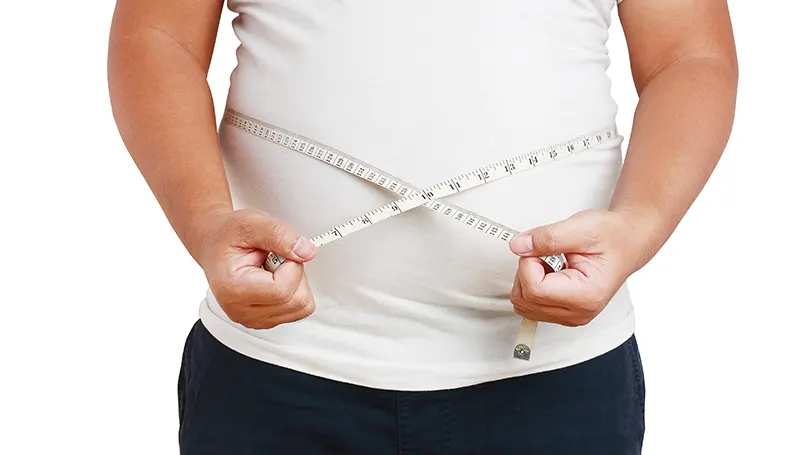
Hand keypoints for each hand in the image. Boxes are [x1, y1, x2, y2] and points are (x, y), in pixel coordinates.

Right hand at [188, 207, 317, 329]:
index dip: (293, 265)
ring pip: (301, 308)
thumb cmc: (227, 235)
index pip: (283, 290)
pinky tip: (273, 278)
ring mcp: (252, 319)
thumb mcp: (251, 223)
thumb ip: (280, 235)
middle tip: (274, 259)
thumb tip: (306, 252)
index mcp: (233, 289)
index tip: (280, 251)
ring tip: (272, 268)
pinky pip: (298, 310)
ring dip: (295, 283)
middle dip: (295, 274)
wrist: (213, 243)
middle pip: (297, 302)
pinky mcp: (264, 320)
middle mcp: (241, 310)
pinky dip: (293, 292)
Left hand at [508, 209, 653, 326]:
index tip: (540, 248)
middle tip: (547, 253)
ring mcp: (570, 316)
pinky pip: (531, 305)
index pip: (534, 289)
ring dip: (528, 279)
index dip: (528, 263)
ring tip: (552, 262)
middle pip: (525, 299)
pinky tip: (551, 272)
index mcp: (586, 295)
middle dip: (526, 271)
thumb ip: (547, 237)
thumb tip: (518, 245)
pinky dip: (532, 286)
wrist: (627, 242)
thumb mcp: (582, 227)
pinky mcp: (563, 313)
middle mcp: (578, 312)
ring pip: (524, 304)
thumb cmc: (612, 236)